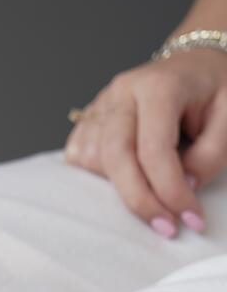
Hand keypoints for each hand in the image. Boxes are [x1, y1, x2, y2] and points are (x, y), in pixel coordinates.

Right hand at [64, 48, 226, 234]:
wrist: (194, 65)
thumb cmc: (213, 90)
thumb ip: (210, 154)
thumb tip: (184, 187)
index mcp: (159, 86)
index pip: (154, 150)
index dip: (171, 191)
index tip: (191, 218)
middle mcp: (123, 93)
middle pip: (116, 158)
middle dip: (140, 201)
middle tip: (166, 226)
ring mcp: (101, 104)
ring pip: (93, 161)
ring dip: (119, 189)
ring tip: (151, 196)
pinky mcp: (88, 118)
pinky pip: (79, 157)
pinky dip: (97, 177)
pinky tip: (124, 179)